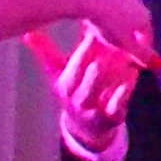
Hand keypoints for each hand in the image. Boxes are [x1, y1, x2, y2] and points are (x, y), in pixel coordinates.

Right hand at [45, 30, 147, 160]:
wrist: (86, 129)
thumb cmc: (73, 91)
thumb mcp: (58, 74)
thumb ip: (45, 52)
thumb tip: (27, 32)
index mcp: (63, 85)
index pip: (72, 65)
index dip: (84, 49)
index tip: (94, 32)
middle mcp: (75, 98)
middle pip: (85, 75)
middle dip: (99, 57)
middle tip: (113, 40)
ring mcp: (92, 109)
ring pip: (101, 88)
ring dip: (113, 69)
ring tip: (124, 53)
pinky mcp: (110, 117)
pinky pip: (117, 103)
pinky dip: (125, 88)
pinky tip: (133, 72)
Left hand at [56, 0, 160, 60]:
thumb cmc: (108, 24)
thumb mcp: (125, 44)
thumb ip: (142, 55)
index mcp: (145, 18)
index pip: (147, 38)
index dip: (140, 51)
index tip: (131, 61)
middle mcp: (139, 5)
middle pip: (137, 26)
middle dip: (130, 39)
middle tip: (120, 51)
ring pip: (125, 17)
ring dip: (119, 28)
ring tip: (108, 39)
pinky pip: (111, 9)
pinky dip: (108, 18)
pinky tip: (97, 24)